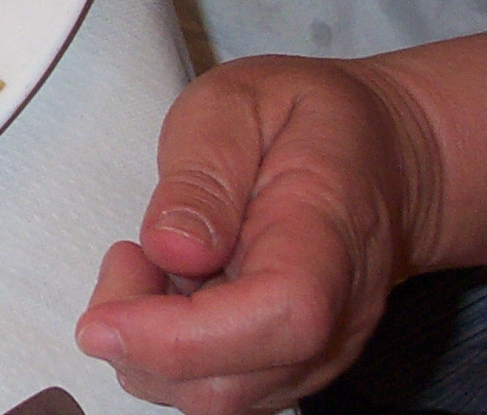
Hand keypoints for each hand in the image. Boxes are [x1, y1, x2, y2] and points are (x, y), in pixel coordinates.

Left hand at [75, 55, 422, 414]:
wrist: (381, 155)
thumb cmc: (310, 122)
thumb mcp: (239, 102)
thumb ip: (204, 169)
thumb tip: (172, 245)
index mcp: (325, 235)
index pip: (278, 317)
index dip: (181, 337)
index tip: (105, 320)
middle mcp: (333, 313)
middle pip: (230, 383)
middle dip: (138, 339)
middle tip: (126, 257)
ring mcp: (314, 351)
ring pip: (213, 398)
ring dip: (147, 345)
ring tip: (150, 263)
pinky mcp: (286, 364)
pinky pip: (213, 387)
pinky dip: (165, 352)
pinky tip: (166, 291)